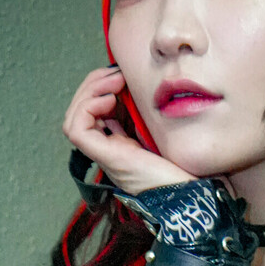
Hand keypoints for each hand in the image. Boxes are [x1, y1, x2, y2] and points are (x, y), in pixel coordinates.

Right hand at [63, 65, 192, 198]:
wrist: (191, 192)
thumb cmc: (184, 163)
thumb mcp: (161, 126)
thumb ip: (145, 109)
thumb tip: (135, 79)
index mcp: (121, 141)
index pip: (94, 110)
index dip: (100, 87)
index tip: (121, 75)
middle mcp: (109, 148)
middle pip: (80, 112)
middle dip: (92, 85)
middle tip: (116, 73)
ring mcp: (106, 154)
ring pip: (73, 120)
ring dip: (89, 93)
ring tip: (113, 82)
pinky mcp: (107, 158)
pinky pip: (76, 130)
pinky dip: (87, 108)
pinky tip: (109, 100)